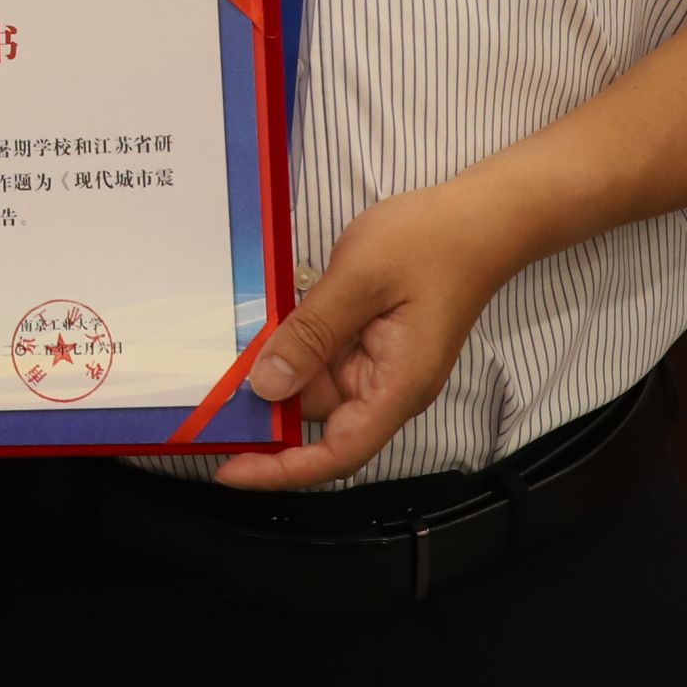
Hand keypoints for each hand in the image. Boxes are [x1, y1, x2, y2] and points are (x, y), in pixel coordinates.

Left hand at [213, 182, 525, 492]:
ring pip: (314, 384)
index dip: (283, 469)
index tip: (232, 469)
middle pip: (317, 419)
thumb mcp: (359, 279)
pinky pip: (323, 355)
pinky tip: (268, 320)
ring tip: (233, 342)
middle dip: (266, 406)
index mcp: (397, 387)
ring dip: (277, 366)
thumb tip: (267, 385)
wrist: (478, 217)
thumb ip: (311, 333)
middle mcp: (388, 387)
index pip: (337, 454)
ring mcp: (380, 365)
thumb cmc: (432, 243)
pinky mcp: (371, 342)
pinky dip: (294, 343)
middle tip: (208, 387)